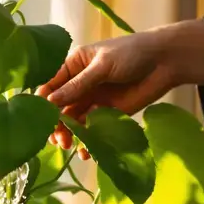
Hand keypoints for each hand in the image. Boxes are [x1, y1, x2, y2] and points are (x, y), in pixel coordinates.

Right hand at [36, 18, 203, 157]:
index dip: (43, 102)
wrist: (165, 62)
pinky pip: (92, 129)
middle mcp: (79, 85)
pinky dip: (87, 140)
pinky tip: (85, 150)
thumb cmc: (132, 53)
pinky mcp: (107, 114)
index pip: (50, 85)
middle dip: (56, 123)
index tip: (38, 119)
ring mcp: (93, 100)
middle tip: (57, 139)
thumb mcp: (102, 65)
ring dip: (69, 134)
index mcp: (73, 66)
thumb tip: (50, 101)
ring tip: (68, 145)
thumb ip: (78, 84)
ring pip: (73, 121)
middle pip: (59, 107)